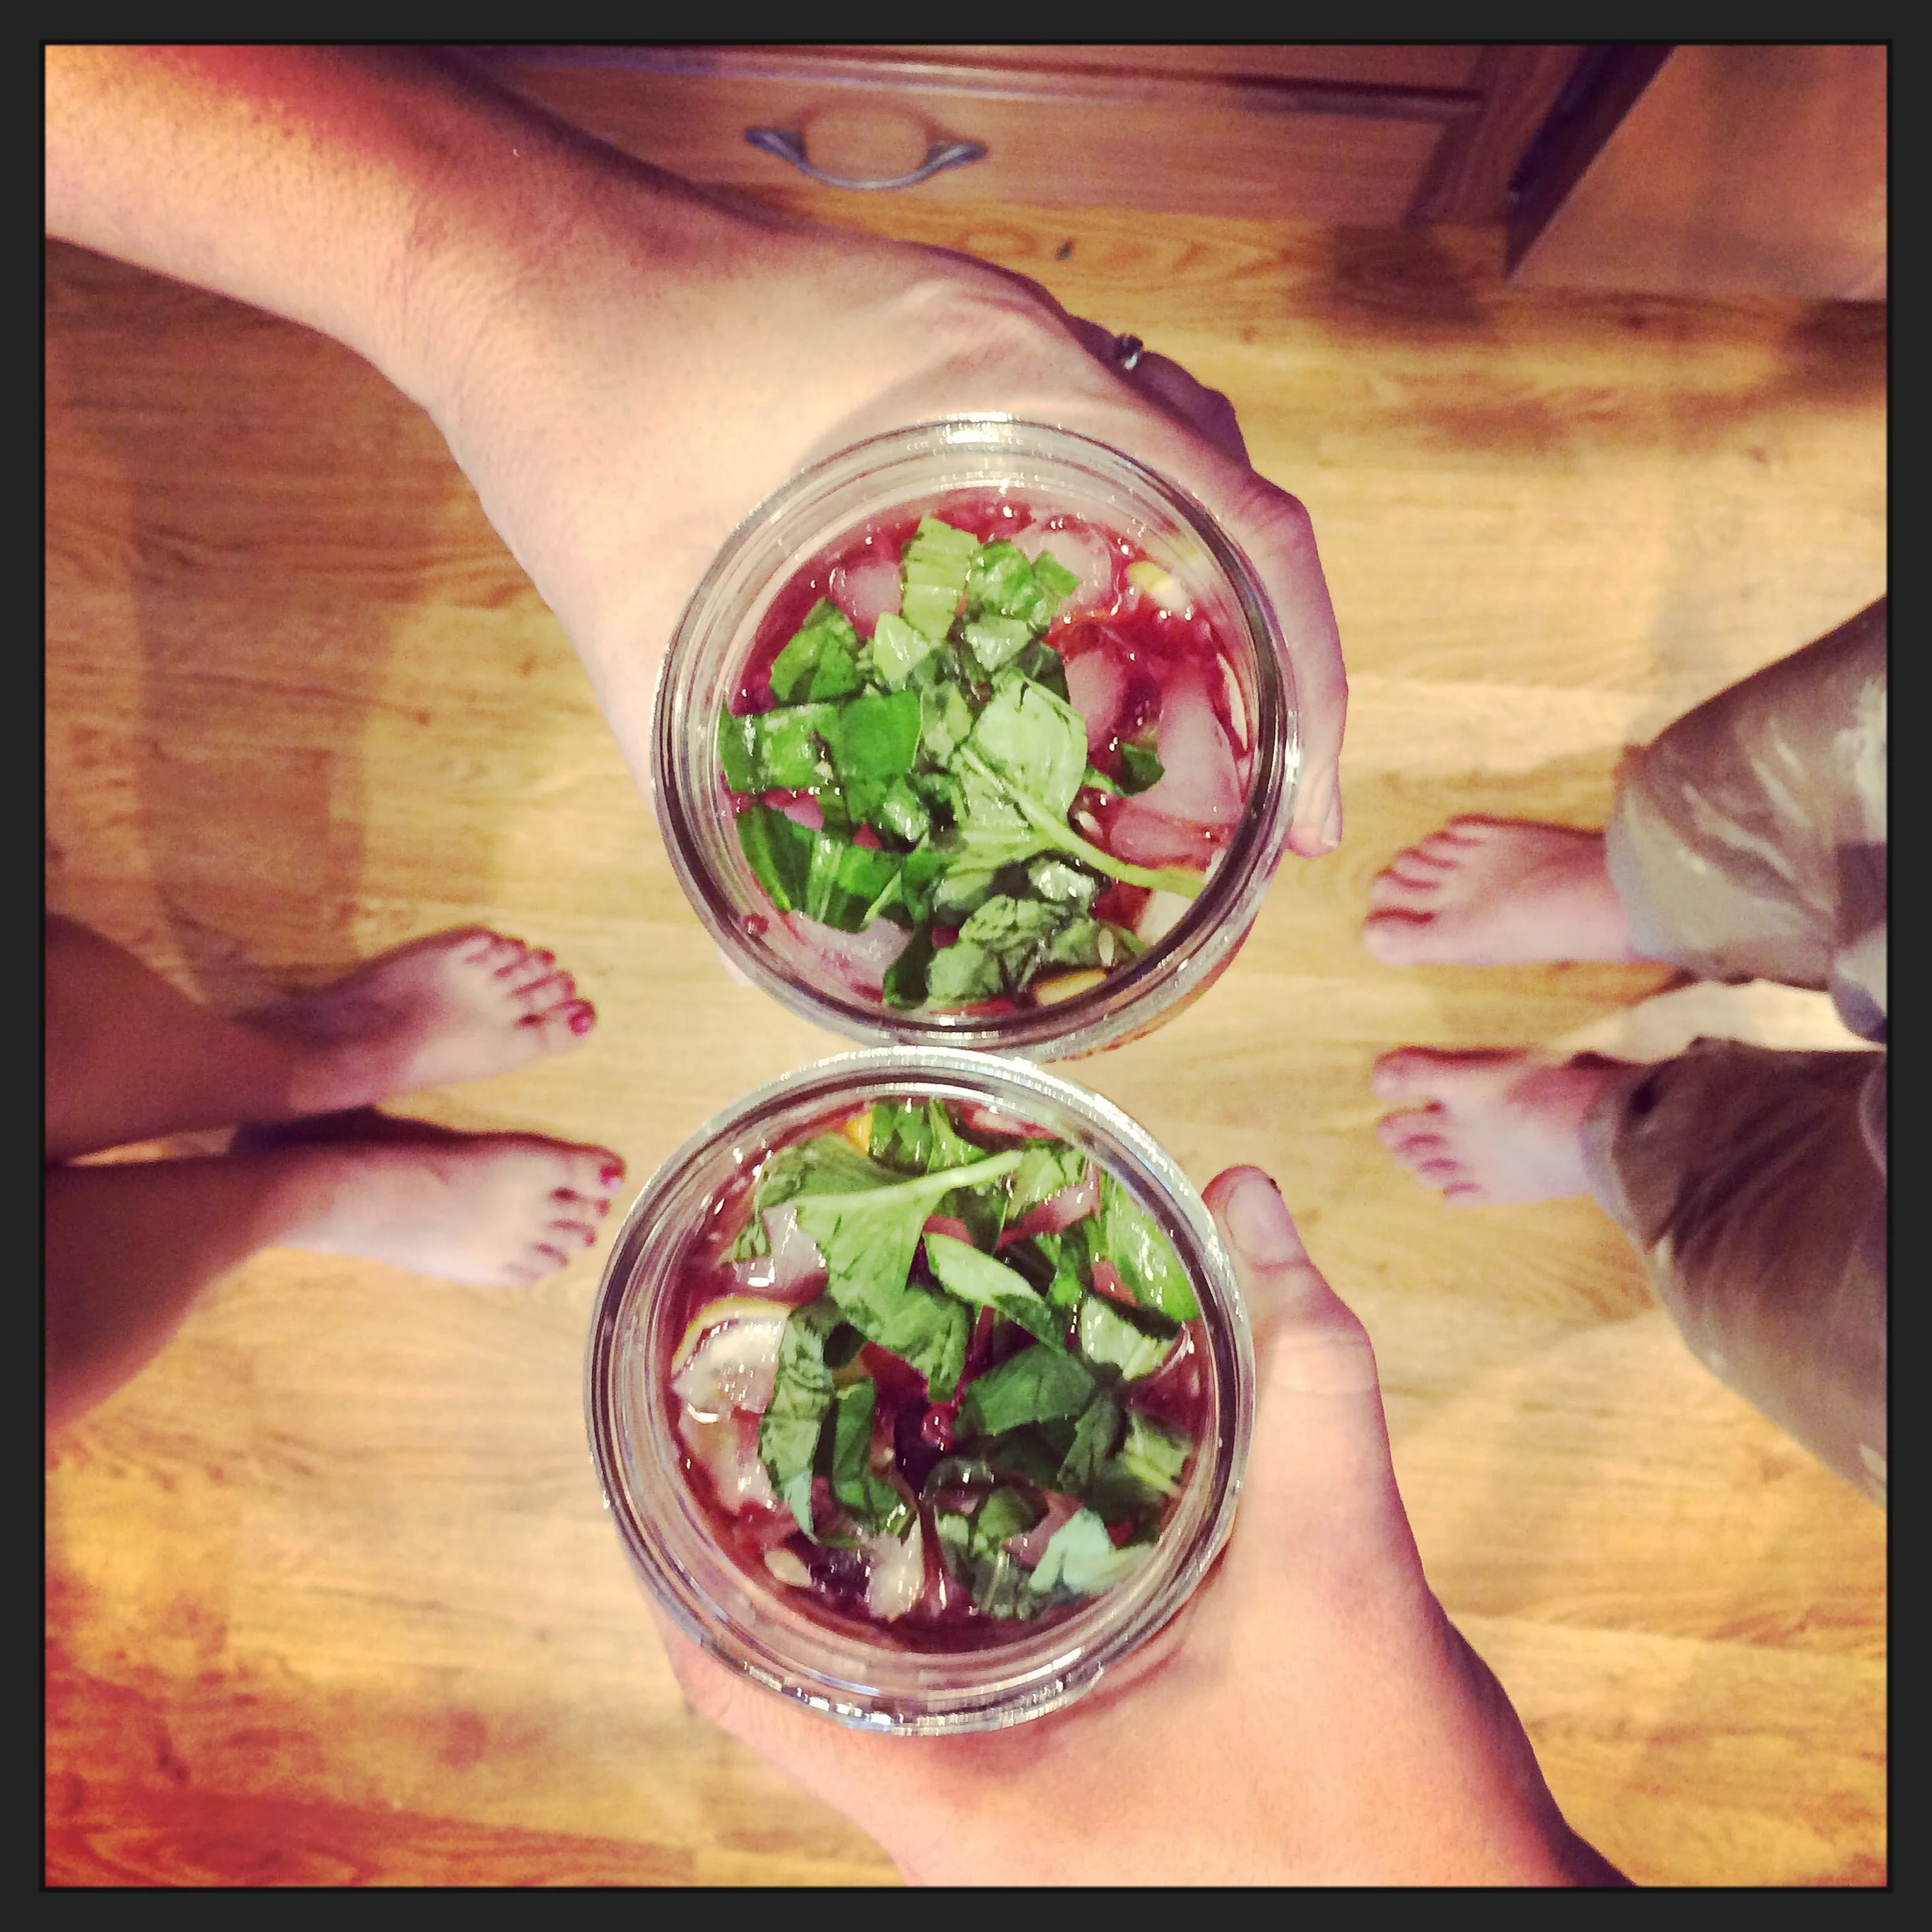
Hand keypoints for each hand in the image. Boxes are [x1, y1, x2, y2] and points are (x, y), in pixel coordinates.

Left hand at [393, 68, 1346, 856]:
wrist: (509, 269)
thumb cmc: (575, 407)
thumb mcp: (642, 620)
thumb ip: (701, 778)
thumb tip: (755, 927)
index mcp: (1000, 392)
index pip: (1246, 523)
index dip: (1313, 677)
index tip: (1308, 807)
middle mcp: (1033, 353)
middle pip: (1237, 502)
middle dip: (1278, 657)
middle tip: (1259, 792)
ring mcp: (997, 343)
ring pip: (1181, 467)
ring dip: (1210, 594)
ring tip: (1193, 726)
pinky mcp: (949, 352)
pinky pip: (1097, 441)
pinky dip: (1126, 542)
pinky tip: (1086, 635)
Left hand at [663, 1167, 1623, 1885]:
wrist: (1468, 1908)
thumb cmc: (1391, 1799)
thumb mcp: (1344, 1568)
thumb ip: (1308, 1375)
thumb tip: (1247, 1202)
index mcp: (966, 1807)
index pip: (734, 1692)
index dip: (673, 1561)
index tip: (672, 1432)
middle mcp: (958, 1820)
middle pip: (781, 1669)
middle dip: (765, 1526)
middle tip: (769, 1382)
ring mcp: (1006, 1814)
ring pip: (865, 1676)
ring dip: (850, 1553)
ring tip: (856, 1409)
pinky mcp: (1063, 1793)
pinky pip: (951, 1681)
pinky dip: (939, 1582)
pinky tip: (983, 1481)